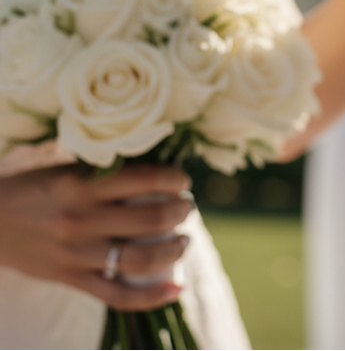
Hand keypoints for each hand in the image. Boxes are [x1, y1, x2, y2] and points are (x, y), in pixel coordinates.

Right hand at [0, 163, 193, 309]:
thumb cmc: (34, 190)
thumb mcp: (68, 170)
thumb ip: (107, 173)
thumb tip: (158, 172)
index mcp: (82, 185)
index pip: (144, 179)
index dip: (174, 179)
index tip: (183, 180)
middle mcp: (81, 220)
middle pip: (150, 220)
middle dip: (180, 212)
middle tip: (187, 208)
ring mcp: (76, 254)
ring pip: (140, 259)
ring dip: (173, 250)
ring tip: (184, 240)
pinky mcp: (71, 280)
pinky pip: (117, 295)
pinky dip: (151, 296)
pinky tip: (175, 288)